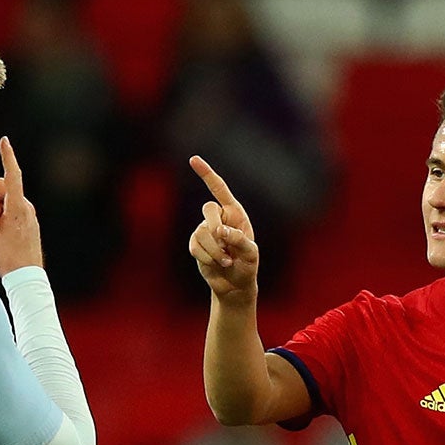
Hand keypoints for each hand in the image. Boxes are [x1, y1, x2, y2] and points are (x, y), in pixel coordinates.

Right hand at [0, 137, 42, 276]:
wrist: (26, 277)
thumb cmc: (7, 257)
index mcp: (17, 207)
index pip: (11, 175)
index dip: (7, 156)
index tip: (5, 141)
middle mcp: (26, 208)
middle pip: (0, 189)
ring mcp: (28, 216)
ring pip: (3, 202)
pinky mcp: (27, 224)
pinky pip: (8, 212)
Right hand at [189, 155, 260, 303]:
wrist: (235, 285)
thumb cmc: (246, 266)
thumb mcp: (250, 254)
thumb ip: (239, 239)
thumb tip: (220, 231)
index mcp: (234, 213)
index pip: (219, 189)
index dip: (207, 174)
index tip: (193, 160)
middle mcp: (218, 218)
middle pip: (208, 209)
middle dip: (215, 226)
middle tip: (224, 241)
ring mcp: (205, 230)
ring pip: (203, 232)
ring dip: (216, 251)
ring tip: (227, 261)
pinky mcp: (196, 244)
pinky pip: (196, 247)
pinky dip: (208, 258)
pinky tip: (218, 264)